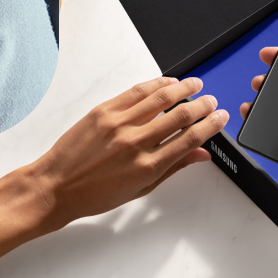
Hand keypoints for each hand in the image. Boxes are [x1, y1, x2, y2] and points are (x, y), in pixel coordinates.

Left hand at [23, 75, 229, 232]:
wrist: (57, 187)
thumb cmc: (95, 194)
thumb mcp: (141, 189)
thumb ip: (173, 168)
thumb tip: (200, 155)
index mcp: (148, 166)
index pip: (190, 139)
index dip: (210, 125)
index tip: (220, 118)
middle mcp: (135, 142)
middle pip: (180, 115)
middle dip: (201, 105)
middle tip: (211, 101)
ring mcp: (118, 123)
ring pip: (159, 97)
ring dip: (182, 88)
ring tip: (195, 84)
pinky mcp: (103, 111)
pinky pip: (135, 92)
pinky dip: (154, 84)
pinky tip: (167, 83)